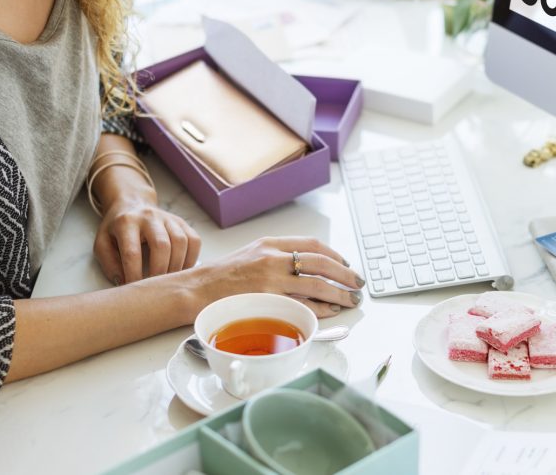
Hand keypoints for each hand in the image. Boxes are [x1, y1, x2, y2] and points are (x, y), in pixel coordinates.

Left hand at [94, 197, 200, 284]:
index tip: (134, 289)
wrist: (132, 204)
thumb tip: (124, 282)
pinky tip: (182, 270)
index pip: (132, 252)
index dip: (134, 274)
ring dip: (177, 266)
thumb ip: (109, 264)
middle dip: (159, 271)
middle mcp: (149, 217)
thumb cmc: (116, 229)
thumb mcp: (102, 243)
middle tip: (155, 287)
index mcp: (126, 222)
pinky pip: (194, 240)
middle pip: (161, 245)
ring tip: (169, 280)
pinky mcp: (182, 222)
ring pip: (181, 242)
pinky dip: (191, 258)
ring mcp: (168, 218)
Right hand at [197, 237, 363, 316]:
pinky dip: (321, 308)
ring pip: (316, 285)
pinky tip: (331, 311)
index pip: (312, 245)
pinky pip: (302, 305)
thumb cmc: (223, 276)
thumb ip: (278, 256)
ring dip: (339, 293)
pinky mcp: (268, 301)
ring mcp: (271, 281)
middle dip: (345, 274)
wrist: (197, 290)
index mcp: (270, 244)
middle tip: (358, 283)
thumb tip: (310, 267)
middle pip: (321, 263)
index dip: (334, 255)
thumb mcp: (252, 254)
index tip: (345, 265)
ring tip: (352, 299)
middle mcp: (273, 259)